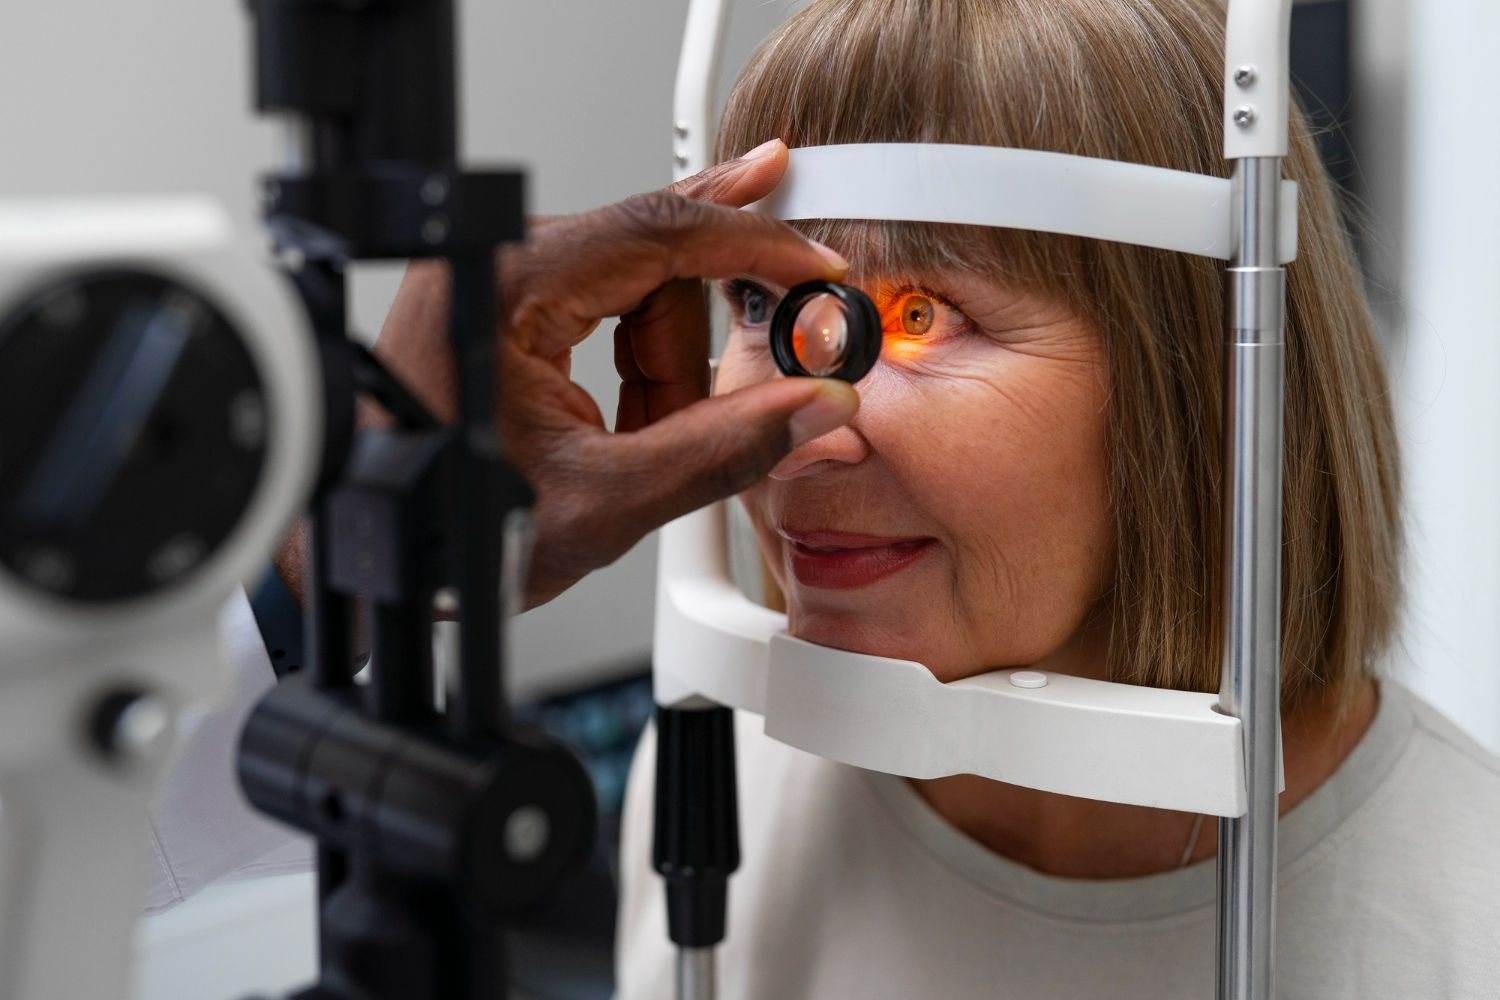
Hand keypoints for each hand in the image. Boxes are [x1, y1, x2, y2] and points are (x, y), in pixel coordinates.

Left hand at [285, 140, 858, 607]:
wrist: (376, 554)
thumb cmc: (448, 526)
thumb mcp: (606, 501)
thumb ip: (723, 450)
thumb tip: (812, 407)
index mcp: (513, 287)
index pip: (662, 231)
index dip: (756, 247)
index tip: (815, 268)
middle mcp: (502, 266)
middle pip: (658, 264)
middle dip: (699, 339)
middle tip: (762, 366)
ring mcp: (502, 286)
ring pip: (640, 296)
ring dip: (665, 372)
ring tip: (642, 442)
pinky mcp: (507, 313)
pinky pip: (607, 320)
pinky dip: (639, 375)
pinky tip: (634, 425)